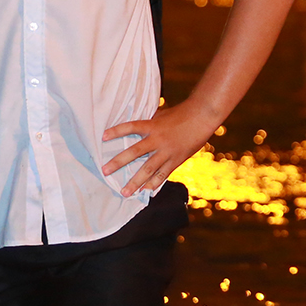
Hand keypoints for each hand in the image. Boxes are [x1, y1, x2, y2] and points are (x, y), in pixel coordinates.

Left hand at [101, 99, 217, 196]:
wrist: (202, 117)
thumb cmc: (181, 114)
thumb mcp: (162, 115)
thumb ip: (149, 123)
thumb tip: (136, 127)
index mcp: (153, 126)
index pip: (130, 127)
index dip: (116, 131)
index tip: (103, 137)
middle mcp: (158, 140)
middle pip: (134, 152)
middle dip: (118, 162)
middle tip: (105, 171)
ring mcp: (167, 152)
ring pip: (148, 169)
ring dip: (135, 181)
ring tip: (124, 192)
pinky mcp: (176, 160)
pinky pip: (162, 175)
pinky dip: (153, 183)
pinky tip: (144, 191)